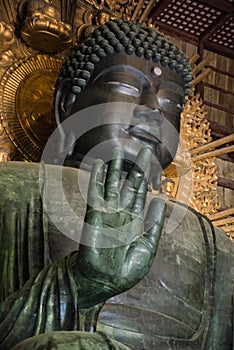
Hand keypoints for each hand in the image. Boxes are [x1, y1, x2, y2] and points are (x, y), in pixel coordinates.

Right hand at [77, 146, 165, 306]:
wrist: (103, 283)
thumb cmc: (125, 271)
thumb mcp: (147, 248)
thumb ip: (154, 225)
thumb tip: (160, 200)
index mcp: (135, 220)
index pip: (141, 194)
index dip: (146, 178)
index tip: (151, 163)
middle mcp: (121, 213)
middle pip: (129, 184)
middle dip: (136, 167)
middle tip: (143, 149)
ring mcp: (107, 213)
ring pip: (111, 184)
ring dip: (114, 167)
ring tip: (116, 149)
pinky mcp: (94, 216)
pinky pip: (95, 193)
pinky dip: (96, 178)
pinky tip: (97, 165)